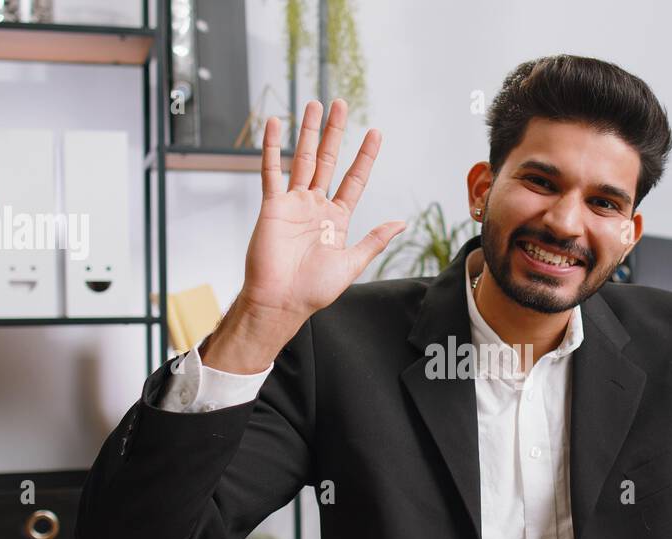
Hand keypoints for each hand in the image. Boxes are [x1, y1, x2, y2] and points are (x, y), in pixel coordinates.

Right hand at [201, 98, 405, 372]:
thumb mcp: (352, 263)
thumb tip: (401, 222)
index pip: (354, 179)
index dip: (365, 156)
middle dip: (335, 132)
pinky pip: (271, 170)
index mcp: (337, 219)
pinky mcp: (272, 205)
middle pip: (328, 160)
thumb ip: (375, 240)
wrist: (281, 301)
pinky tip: (273, 124)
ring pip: (302, 158)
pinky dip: (271, 147)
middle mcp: (316, 206)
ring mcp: (294, 203)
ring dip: (308, 131)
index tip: (375, 133)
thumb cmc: (314, 290)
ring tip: (314, 104)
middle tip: (341, 104)